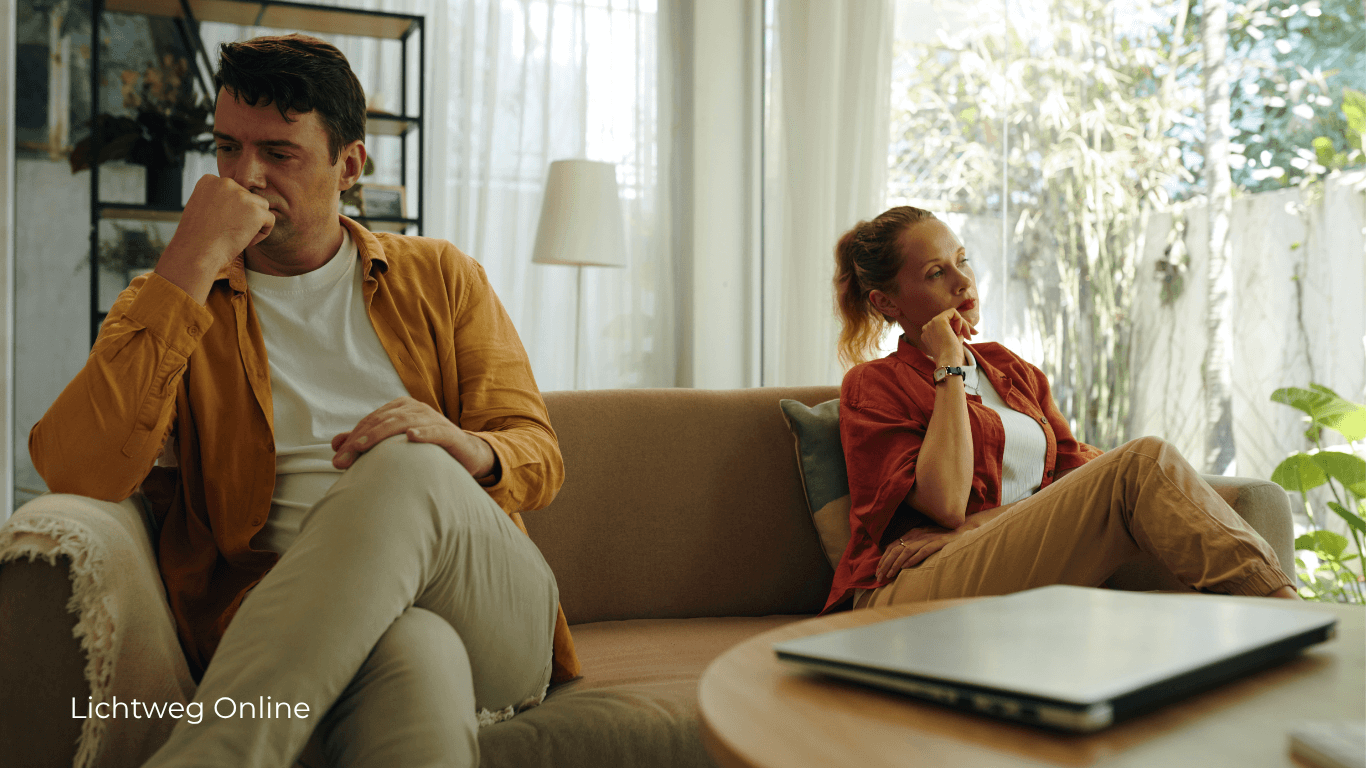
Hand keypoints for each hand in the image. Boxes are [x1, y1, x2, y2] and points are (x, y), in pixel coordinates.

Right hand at [155, 175, 274, 302]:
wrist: (196, 252)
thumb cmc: (197, 237)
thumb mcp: (200, 208)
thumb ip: (217, 199)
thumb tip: (237, 203)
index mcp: (210, 180)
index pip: (233, 191)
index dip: (230, 210)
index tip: (220, 223)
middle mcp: (226, 183)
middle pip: (248, 197)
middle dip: (243, 215)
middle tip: (228, 232)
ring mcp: (242, 196)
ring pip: (261, 206)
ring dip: (255, 222)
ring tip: (239, 236)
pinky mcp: (255, 211)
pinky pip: (270, 220)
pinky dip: (262, 233)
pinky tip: (247, 242)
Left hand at [330, 396, 496, 478]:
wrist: (464, 454)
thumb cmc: (425, 449)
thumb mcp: (394, 444)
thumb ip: (365, 442)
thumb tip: (335, 444)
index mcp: (400, 408)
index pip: (370, 421)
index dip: (352, 438)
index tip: (338, 458)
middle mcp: (415, 409)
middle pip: (381, 422)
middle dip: (360, 440)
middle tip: (343, 459)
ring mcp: (432, 419)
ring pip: (402, 423)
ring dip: (381, 435)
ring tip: (363, 446)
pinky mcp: (448, 433)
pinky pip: (434, 431)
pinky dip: (423, 432)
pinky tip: (411, 437)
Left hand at [875, 525, 961, 581]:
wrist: (963, 528)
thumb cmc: (943, 535)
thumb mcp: (924, 537)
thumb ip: (912, 544)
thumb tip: (898, 556)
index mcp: (912, 534)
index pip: (893, 546)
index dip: (884, 558)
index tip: (878, 570)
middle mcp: (917, 535)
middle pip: (896, 549)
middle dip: (886, 564)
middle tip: (879, 576)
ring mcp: (927, 538)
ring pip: (906, 551)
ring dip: (896, 564)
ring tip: (889, 575)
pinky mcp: (938, 543)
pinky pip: (922, 551)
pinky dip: (913, 559)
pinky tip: (905, 567)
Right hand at [919, 308, 977, 366]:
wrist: (948, 360)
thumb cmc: (951, 355)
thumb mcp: (955, 340)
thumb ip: (960, 330)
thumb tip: (971, 321)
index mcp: (929, 334)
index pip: (945, 325)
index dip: (959, 328)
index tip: (968, 337)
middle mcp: (927, 328)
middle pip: (948, 320)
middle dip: (963, 326)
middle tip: (972, 335)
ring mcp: (931, 323)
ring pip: (951, 316)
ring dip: (963, 324)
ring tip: (968, 335)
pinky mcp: (938, 320)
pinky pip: (953, 312)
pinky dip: (960, 320)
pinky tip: (959, 331)